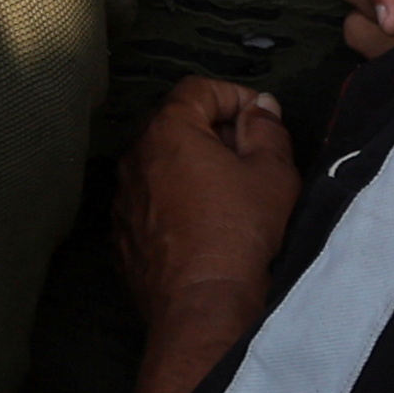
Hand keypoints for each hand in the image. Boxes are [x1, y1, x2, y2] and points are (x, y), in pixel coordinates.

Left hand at [110, 76, 299, 333]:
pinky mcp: (121, 233)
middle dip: (213, 129)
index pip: (198, 88)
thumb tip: (261, 107)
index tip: (262, 118)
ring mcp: (122, 196)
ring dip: (191, 165)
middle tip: (250, 153)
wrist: (202, 304)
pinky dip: (174, 199)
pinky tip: (202, 222)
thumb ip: (267, 130)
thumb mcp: (272, 174)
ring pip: (160, 163)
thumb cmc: (240, 231)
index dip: (235, 95)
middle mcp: (134, 156)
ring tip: (228, 190)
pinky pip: (149, 199)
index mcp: (167, 130)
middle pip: (174, 123)